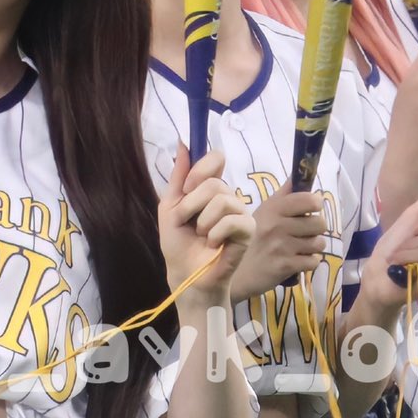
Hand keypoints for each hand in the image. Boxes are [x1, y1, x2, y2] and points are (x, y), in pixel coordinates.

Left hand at [158, 145, 256, 296]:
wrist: (184, 274)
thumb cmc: (178, 244)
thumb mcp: (170, 207)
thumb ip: (178, 177)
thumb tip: (182, 143)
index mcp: (211, 189)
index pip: (216, 158)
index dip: (201, 168)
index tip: (187, 187)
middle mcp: (228, 197)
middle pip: (215, 182)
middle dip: (192, 204)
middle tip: (187, 222)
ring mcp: (240, 213)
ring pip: (223, 199)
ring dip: (203, 220)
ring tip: (202, 236)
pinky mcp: (248, 231)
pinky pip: (233, 220)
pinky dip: (215, 233)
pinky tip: (213, 244)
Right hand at [239, 184, 326, 294]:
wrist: (234, 274)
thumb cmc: (250, 240)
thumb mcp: (262, 212)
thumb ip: (283, 195)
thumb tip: (298, 176)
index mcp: (274, 208)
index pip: (310, 200)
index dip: (316, 204)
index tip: (310, 210)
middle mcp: (278, 225)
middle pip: (319, 223)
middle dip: (316, 229)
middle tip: (304, 233)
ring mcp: (282, 246)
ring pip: (318, 243)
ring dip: (312, 247)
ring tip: (300, 248)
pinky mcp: (285, 266)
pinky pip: (313, 261)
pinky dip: (308, 263)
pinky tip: (297, 262)